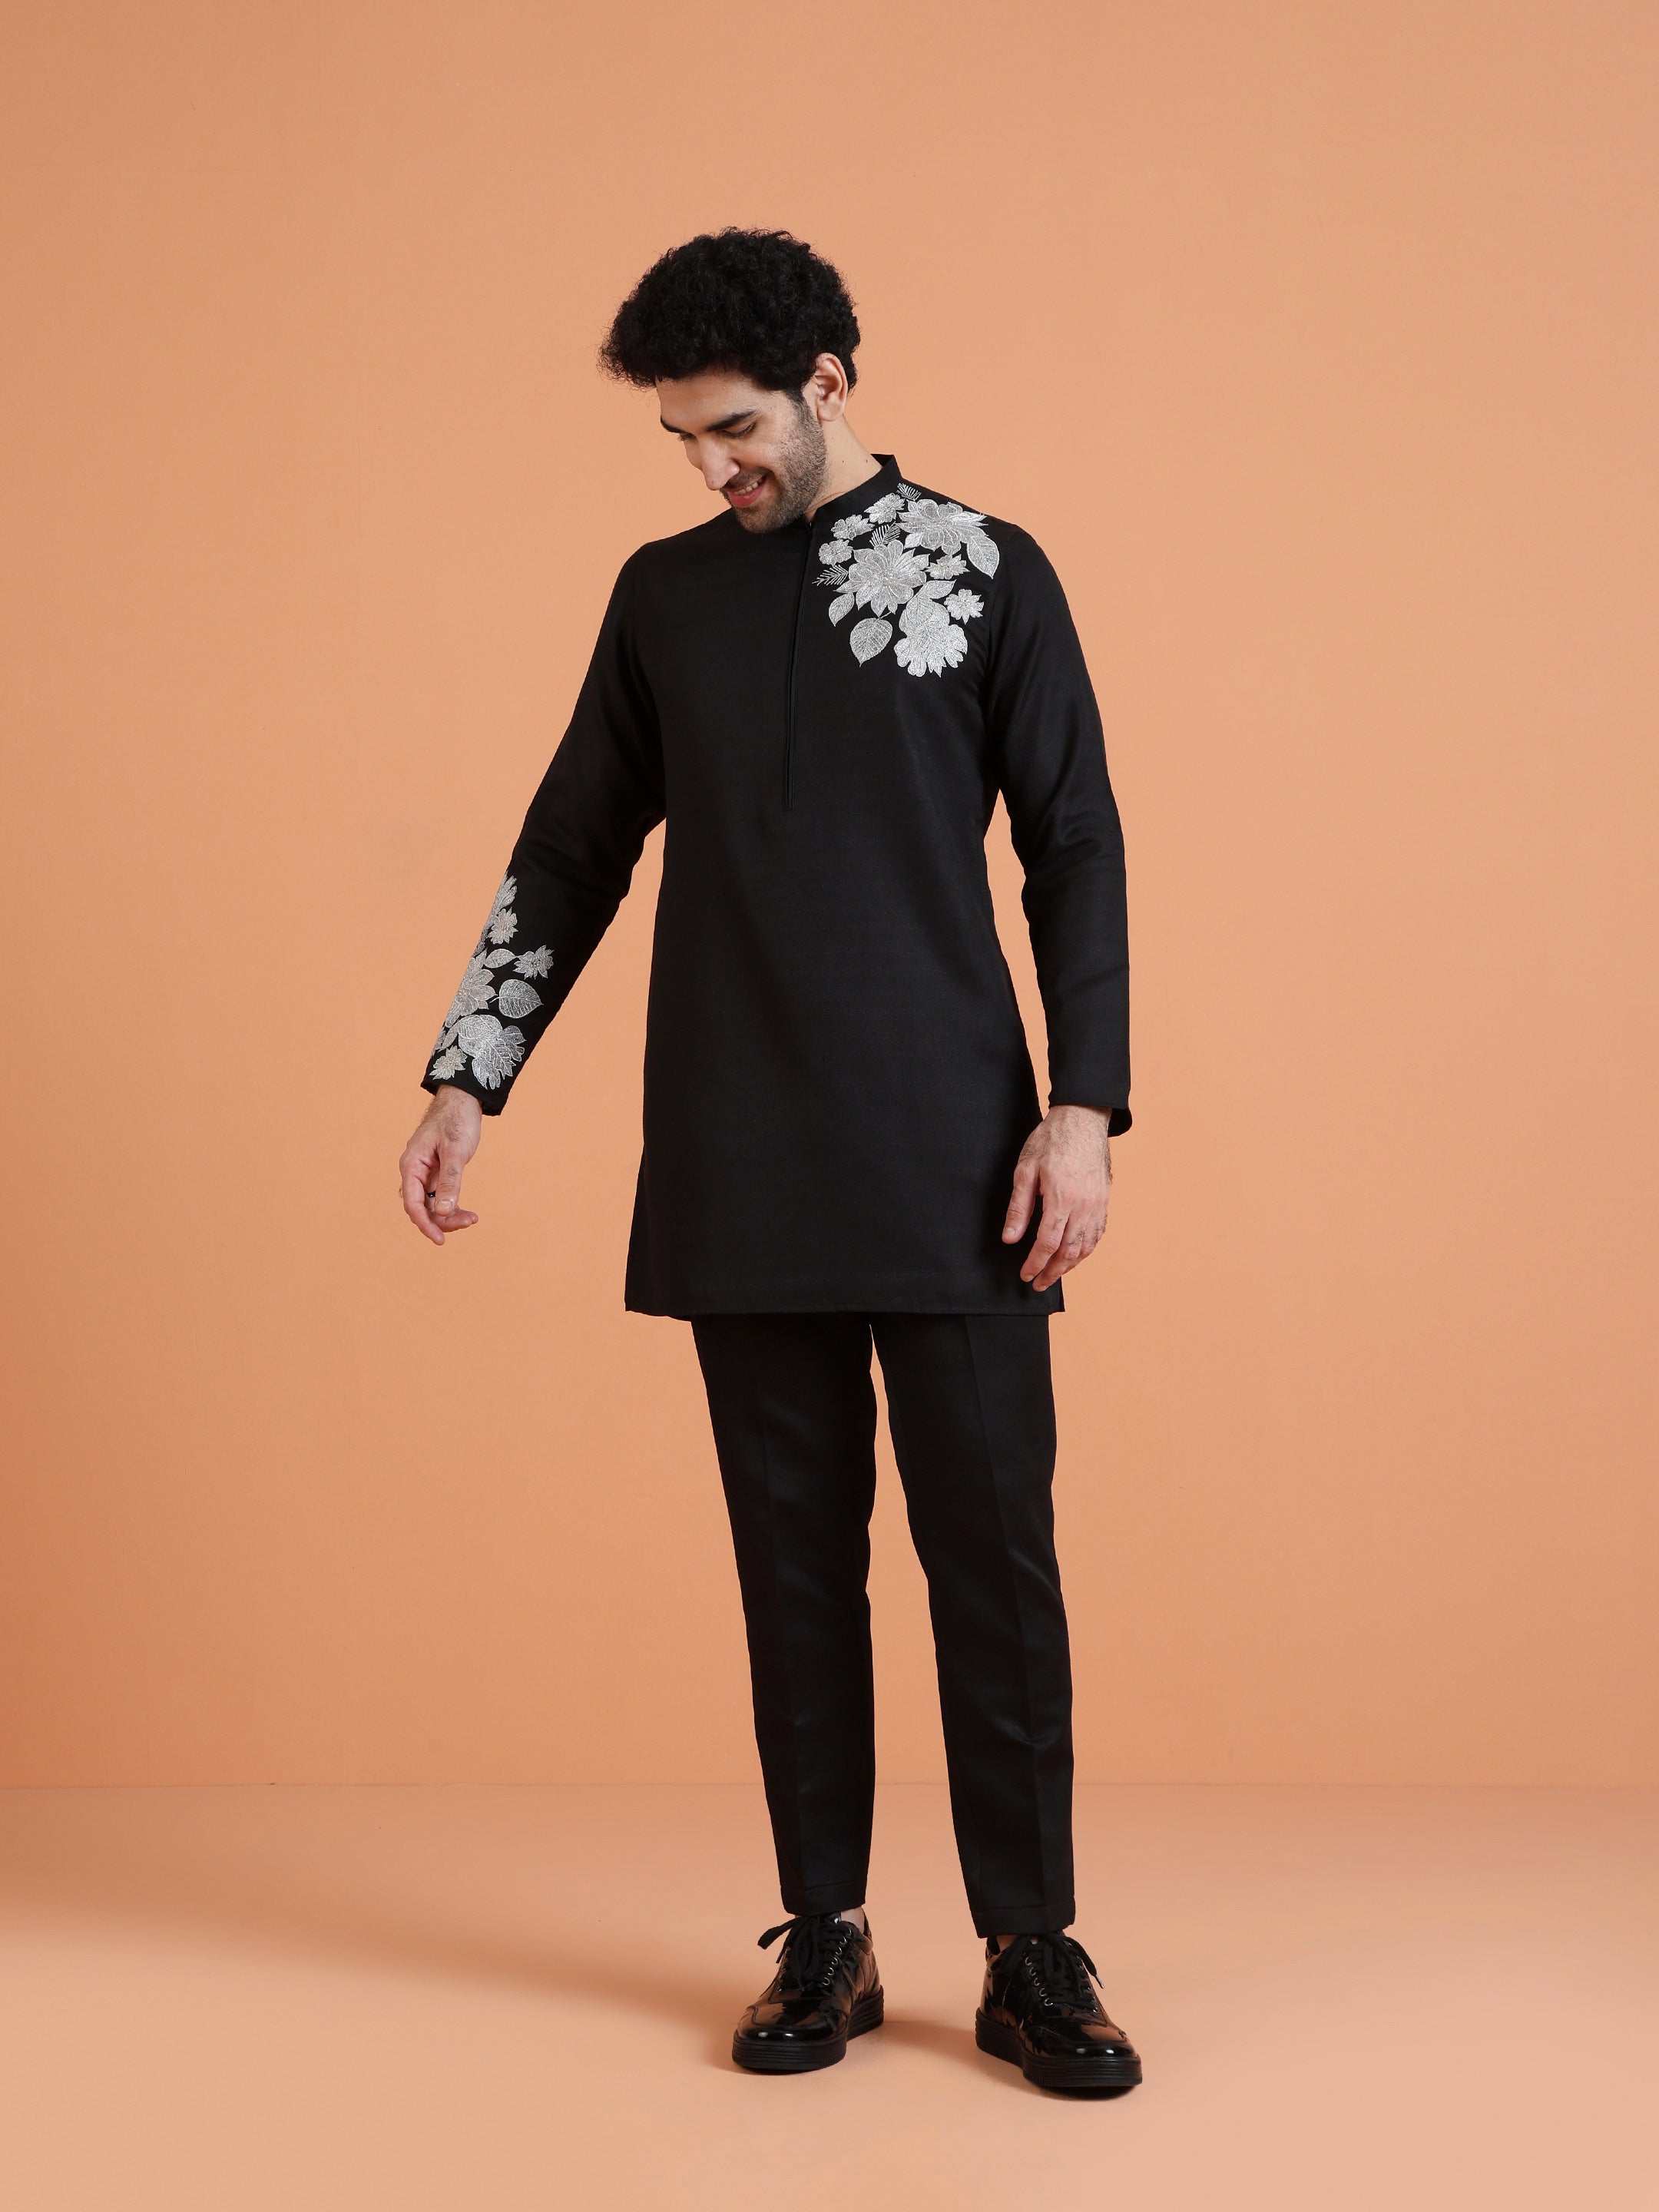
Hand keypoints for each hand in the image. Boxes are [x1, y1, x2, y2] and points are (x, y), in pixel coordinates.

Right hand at [399, 1085, 482, 1244]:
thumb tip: (444, 1212)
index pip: (412, 1203)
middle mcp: (414, 1171)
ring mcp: (424, 1173)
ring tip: (472, 1218)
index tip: (440, 1239)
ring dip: (449, 1215)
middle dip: (442, 1220)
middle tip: (468, 1222)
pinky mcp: (436, 1173)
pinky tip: (467, 1212)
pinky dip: (452, 1205)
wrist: (462, 1100)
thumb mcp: (456, 1151)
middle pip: (421, 1207)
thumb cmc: (456, 1120)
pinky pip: (440, 1196)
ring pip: (432, 1204)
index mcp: (411, 1165)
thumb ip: (450, 1181)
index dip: (425, 1223)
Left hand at [1001, 1104, 1111, 1292]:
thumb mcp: (1025, 1170)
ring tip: (1054, 1274)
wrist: (1083, 1119)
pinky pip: (1097, 1233)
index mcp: (1061, 1198)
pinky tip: (1075, 1255)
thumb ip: (1019, 1207)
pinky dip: (1086, 1250)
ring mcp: (1098, 1204)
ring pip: (1086, 1246)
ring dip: (1070, 1266)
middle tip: (1038, 1284)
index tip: (1025, 1275)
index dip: (1035, 1264)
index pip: (1047, 1243)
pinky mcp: (1104, 1200)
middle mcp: (1084, 1205)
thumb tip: (1010, 1238)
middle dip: (1052, 1272)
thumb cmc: (1051, 1140)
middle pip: (1068, 1251)